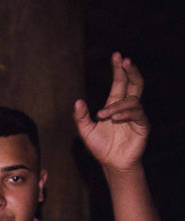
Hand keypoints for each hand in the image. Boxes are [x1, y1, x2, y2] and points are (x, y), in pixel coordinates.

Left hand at [74, 52, 146, 171]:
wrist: (111, 164)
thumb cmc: (100, 147)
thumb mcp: (86, 131)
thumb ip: (81, 117)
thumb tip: (77, 101)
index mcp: (114, 105)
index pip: (120, 82)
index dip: (118, 69)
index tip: (117, 56)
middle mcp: (127, 107)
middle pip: (134, 83)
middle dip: (130, 71)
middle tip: (125, 60)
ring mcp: (136, 116)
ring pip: (133, 100)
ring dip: (117, 105)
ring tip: (103, 115)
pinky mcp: (142, 126)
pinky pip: (137, 114)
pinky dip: (125, 114)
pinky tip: (115, 118)